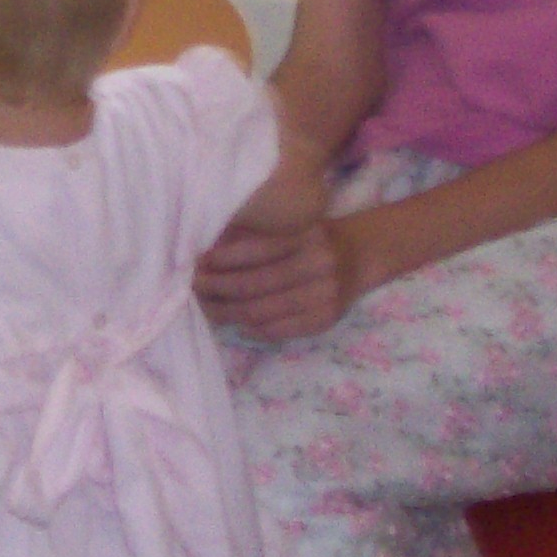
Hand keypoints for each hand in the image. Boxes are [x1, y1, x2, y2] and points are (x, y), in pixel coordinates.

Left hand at [195, 215, 365, 343]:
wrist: (362, 255)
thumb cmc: (316, 239)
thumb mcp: (293, 227)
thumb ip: (257, 237)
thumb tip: (210, 252)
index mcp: (306, 237)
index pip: (255, 251)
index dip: (222, 260)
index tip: (197, 263)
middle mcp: (318, 266)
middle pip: (255, 284)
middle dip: (218, 288)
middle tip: (194, 288)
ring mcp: (324, 296)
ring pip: (264, 311)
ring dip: (229, 312)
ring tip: (208, 308)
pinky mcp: (326, 319)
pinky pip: (282, 330)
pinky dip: (255, 329)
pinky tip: (238, 324)